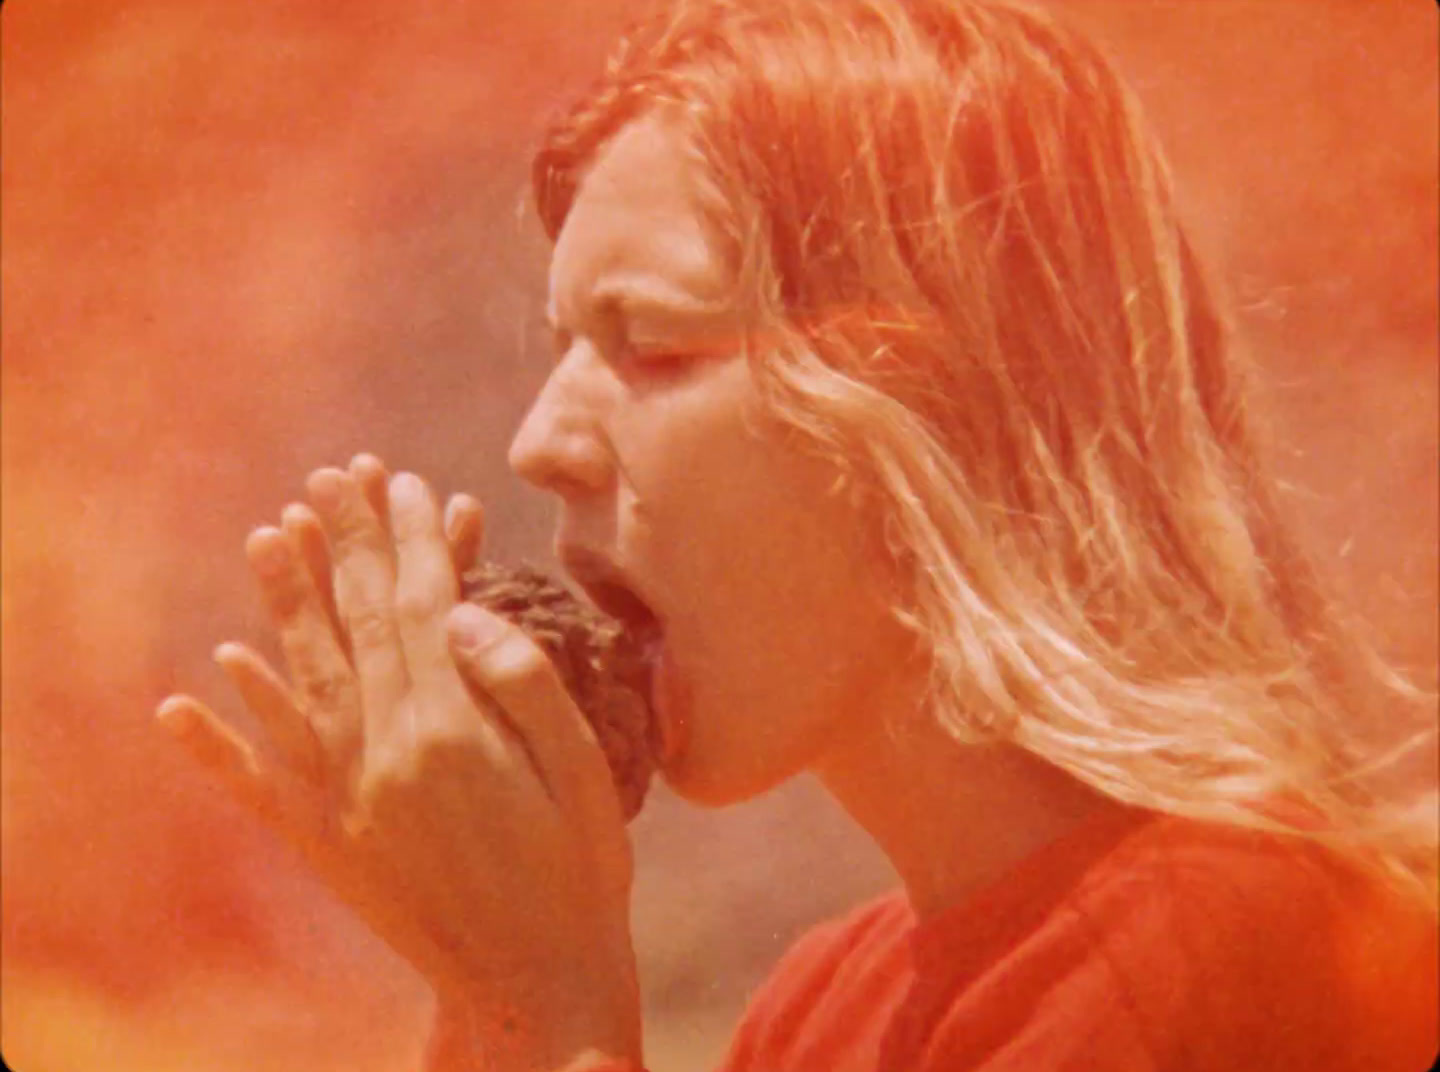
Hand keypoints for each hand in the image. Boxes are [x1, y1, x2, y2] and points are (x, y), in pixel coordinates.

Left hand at [156, 454, 642, 1071]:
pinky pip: (260, 782)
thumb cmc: (579, 872)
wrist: (538, 982)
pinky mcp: (328, 843)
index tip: (407, 481)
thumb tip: (458, 613)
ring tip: (272, 533)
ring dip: (284, 603)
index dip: (412, 539)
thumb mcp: (583, 770)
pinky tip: (186, 694)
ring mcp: (347, 800)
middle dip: (349, 543)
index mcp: (454, 731)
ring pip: (303, 680)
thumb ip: (521, 683)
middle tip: (337, 476)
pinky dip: (220, 738)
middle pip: (357, 625)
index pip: (421, 606)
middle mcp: (385, 755)